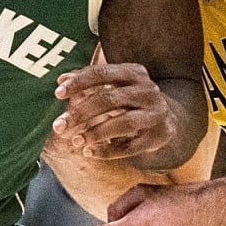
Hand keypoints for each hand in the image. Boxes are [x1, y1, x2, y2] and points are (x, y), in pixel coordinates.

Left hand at [53, 63, 175, 159]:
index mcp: (134, 72)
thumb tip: (61, 80)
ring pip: (123, 123)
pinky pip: (132, 146)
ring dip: (95, 133)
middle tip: (58, 126)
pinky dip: (108, 151)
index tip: (57, 94)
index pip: (102, 73)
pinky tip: (89, 153)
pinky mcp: (160, 135)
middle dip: (80, 113)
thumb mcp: (115, 85)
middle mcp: (148, 90)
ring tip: (75, 141)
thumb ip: (89, 81)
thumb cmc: (130, 99)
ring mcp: (156, 113)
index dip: (79, 83)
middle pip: (109, 99)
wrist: (167, 118)